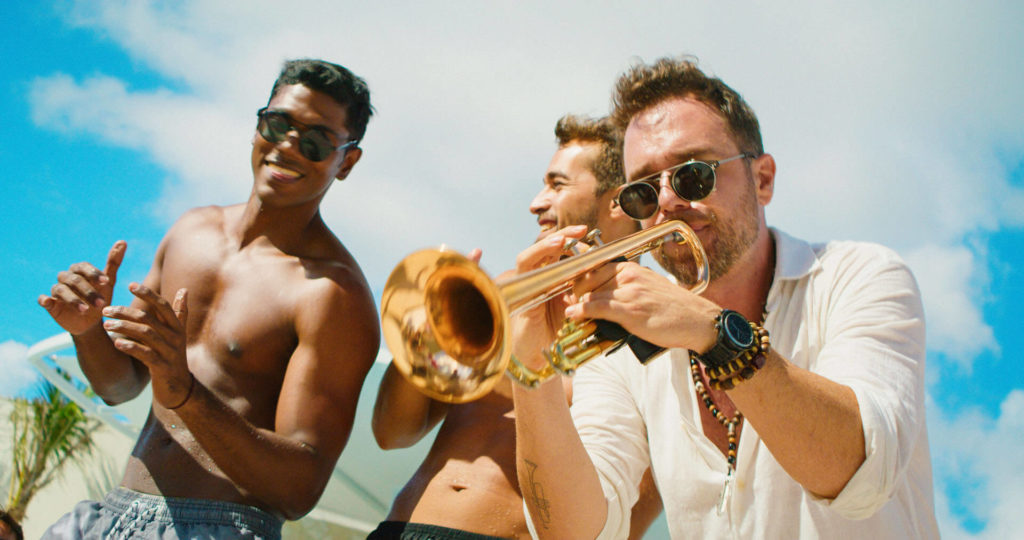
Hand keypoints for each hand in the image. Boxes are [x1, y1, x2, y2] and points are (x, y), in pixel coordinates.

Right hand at [38, 241, 125, 334]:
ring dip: (72, 299)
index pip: (84, 267)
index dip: (94, 274)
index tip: (106, 282)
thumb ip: (114, 262)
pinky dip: (44, 299)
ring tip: (85, 310)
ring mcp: (57, 290)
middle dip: (88, 291)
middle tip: (102, 303)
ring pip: (61, 290)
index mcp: (79, 270)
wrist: (91, 322)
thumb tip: (123, 241)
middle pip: (74, 280)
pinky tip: (48, 301)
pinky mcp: (50, 304)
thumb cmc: (100, 297)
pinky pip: (43, 299)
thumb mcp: (108, 281)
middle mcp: (66, 278)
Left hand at [102, 283, 192, 408]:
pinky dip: (131, 347)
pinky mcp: (162, 366)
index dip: (148, 294)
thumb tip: (184, 290)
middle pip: (148, 318)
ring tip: (106, 324)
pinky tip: (116, 343)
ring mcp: (169, 352)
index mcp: (177, 327)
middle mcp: (175, 337)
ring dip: (123, 327)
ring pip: (145, 334)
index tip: (130, 284)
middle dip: (125, 312)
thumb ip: (180, 313)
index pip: (163, 306)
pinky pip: (145, 354)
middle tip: (105, 309)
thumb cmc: (174, 357)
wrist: (178, 387)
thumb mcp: (178, 334)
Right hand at [509, 225, 587, 371]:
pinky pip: (524, 268)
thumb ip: (584, 286)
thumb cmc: (557, 329)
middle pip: (546, 248)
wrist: (542, 353)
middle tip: (581, 230)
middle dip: (563, 235)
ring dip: (547, 244)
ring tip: (564, 239)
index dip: (573, 240)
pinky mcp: (521, 291)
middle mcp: (538, 277)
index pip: (560, 251)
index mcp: (552, 277)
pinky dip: (536, 257)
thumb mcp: (576, 303)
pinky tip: (550, 256)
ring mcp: (527, 283)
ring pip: (531, 254)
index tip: (588, 233)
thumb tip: (603, 268)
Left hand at [565, 261, 719, 352]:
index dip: (576, 274)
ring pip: (588, 293)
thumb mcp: (646, 290)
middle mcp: (627, 275)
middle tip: (569, 303)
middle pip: (586, 279)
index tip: (567, 283)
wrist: (696, 321)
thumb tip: (599, 297)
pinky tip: (573, 315)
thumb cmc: (672, 309)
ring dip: (576, 304)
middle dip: (574, 292)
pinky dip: (581, 311)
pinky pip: (596, 307)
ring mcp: (628, 291)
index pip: (593, 264)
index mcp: (630, 269)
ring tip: (572, 313)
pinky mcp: (629, 308)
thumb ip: (623, 289)